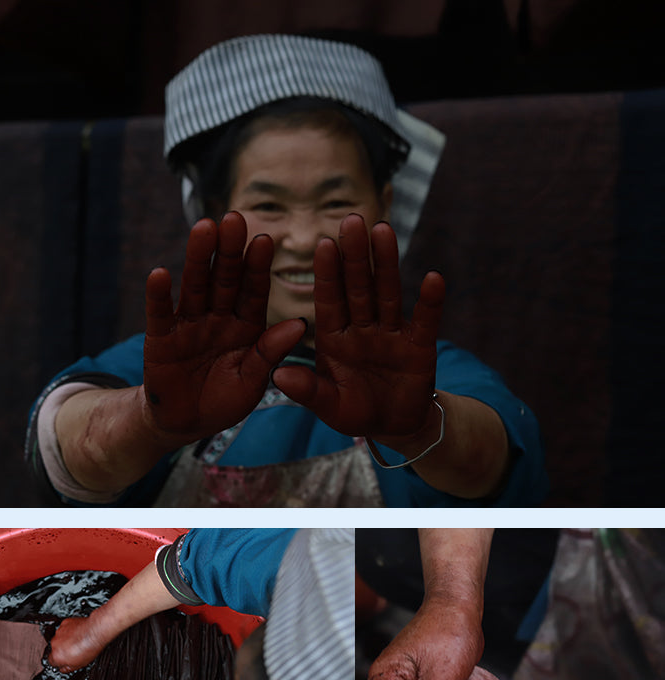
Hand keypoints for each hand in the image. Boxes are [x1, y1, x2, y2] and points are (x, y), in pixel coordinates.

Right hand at [48, 616, 107, 672]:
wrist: (95, 631)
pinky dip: (69, 631)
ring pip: (59, 638)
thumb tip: (63, 668)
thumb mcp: (79, 665)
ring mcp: (59, 632)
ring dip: (66, 640)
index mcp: (57, 656)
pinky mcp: (64, 623)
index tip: (65, 661)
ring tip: (78, 641)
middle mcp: (55, 643)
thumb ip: (67, 668)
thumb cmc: (89, 647)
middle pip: (55, 649)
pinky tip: (78, 633)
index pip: (52, 662)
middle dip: (63, 650)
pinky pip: (64, 629)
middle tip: (74, 650)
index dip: (59, 662)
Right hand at [143, 211, 305, 440]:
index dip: (258, 267)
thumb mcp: (253, 381)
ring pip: (194, 286)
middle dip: (230, 250)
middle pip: (224, 278)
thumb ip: (270, 352)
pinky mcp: (160, 338)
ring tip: (203, 229)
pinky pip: (160, 314)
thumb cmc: (225, 400)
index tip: (265, 240)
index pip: (253, 291)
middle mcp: (218, 317)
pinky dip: (159, 296)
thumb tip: (300, 324)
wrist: (187, 422)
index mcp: (246, 325)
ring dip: (198, 258)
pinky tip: (160, 274)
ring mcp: (188, 324)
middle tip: (235, 218)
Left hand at [272, 215, 443, 440]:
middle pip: (358, 287)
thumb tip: (278, 376)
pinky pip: (424, 321)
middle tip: (351, 219)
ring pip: (388, 293)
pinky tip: (433, 278)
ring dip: (387, 263)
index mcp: (334, 338)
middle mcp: (361, 328)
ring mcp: (391, 334)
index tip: (323, 244)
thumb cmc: (354, 412)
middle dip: (355, 255)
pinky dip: (430, 302)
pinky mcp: (419, 347)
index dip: (328, 273)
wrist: (392, 426)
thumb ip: (307, 391)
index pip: (329, 300)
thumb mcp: (328, 405)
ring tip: (383, 230)